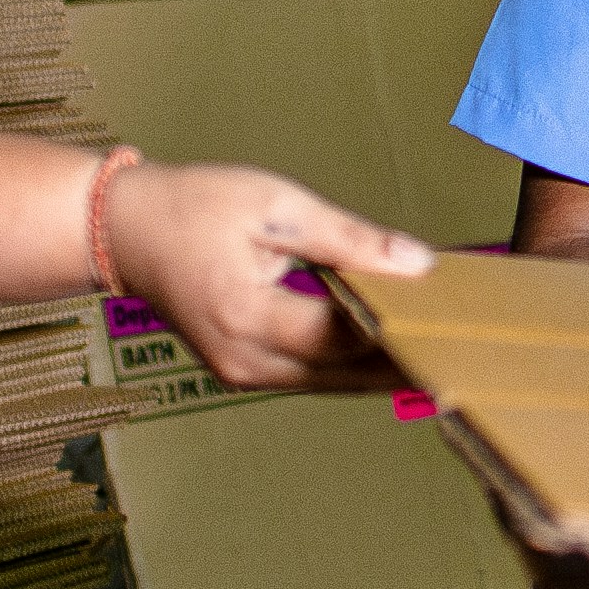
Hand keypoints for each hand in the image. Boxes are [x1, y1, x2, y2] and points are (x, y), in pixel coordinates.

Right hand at [103, 157, 434, 387]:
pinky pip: (310, 374)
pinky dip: (349, 360)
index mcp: (249, 318)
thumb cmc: (193, 206)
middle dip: (404, 361)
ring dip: (381, 367)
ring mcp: (241, 373)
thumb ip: (349, 241)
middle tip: (465, 347)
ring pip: (331, 382)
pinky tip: (388, 343)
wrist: (123, 229)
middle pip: (345, 374)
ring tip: (438, 345)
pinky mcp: (243, 370)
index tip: (457, 318)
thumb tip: (417, 266)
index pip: (348, 338)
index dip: (404, 330)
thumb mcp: (276, 206)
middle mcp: (244, 360)